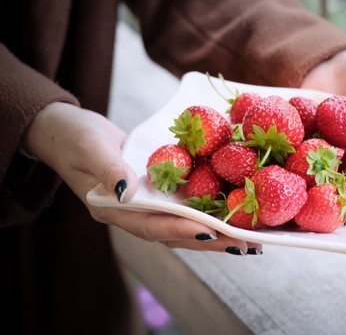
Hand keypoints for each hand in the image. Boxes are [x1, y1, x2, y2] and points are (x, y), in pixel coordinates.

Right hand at [23, 102, 260, 253]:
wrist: (68, 130)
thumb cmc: (72, 138)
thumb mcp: (89, 149)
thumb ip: (108, 170)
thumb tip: (126, 193)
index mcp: (113, 211)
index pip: (151, 226)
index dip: (181, 231)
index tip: (210, 232)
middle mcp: (133, 214)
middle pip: (176, 234)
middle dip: (211, 240)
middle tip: (245, 245)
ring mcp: (145, 205)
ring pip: (184, 224)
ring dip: (215, 231)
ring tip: (248, 238)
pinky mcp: (155, 192)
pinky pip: (184, 205)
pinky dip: (207, 210)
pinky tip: (232, 211)